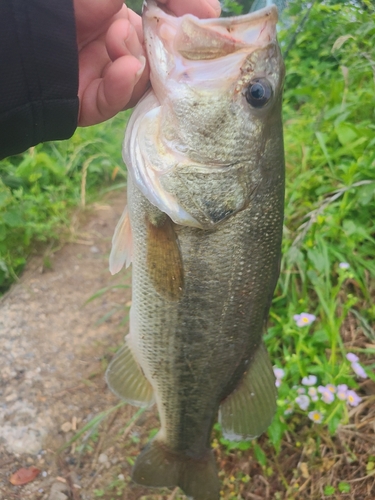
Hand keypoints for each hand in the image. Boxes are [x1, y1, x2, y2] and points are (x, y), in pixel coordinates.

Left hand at [74, 0, 220, 126]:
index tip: (203, 24)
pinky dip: (121, 87)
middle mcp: (115, 52)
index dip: (181, 32)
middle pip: (158, 64)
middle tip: (175, 48)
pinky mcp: (89, 104)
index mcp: (121, 23)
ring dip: (137, 65)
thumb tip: (210, 8)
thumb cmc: (68, 2)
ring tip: (119, 44)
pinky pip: (114, 101)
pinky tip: (121, 69)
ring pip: (140, 84)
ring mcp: (103, 78)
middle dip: (165, 55)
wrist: (24, 33)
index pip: (163, 35)